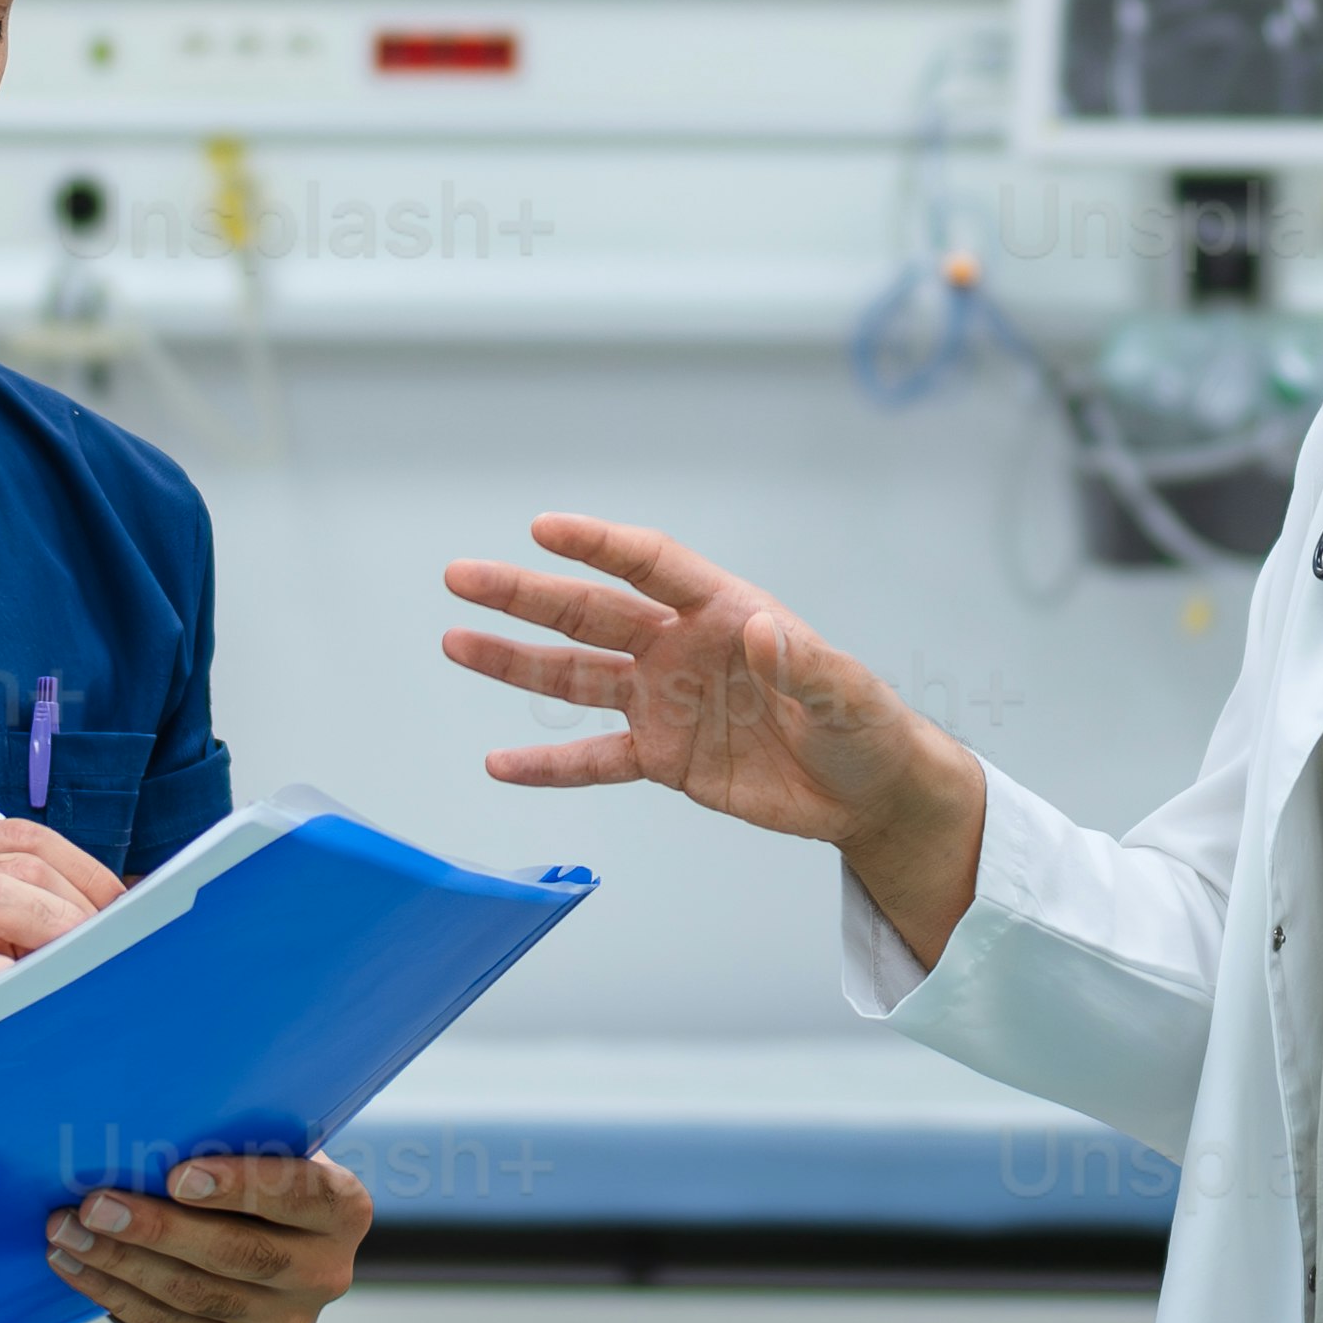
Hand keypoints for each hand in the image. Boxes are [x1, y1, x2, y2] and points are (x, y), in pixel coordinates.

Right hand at [0, 813, 108, 1077]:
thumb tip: (100, 914)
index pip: (13, 834)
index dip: (82, 868)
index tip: (120, 909)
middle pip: (11, 861)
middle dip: (77, 904)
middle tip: (112, 950)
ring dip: (49, 931)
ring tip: (76, 971)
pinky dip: (0, 985)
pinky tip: (18, 1005)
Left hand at [51, 1145, 372, 1322]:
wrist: (268, 1237)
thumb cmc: (252, 1171)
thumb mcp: (264, 1144)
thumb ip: (232, 1137)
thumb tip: (146, 1128)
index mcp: (344, 1208)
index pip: (299, 1195)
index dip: (239, 1187)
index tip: (175, 1175)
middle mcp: (327, 1273)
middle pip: (238, 1255)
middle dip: (156, 1230)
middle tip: (93, 1206)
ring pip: (196, 1297)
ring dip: (120, 1264)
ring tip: (65, 1234)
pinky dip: (117, 1299)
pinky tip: (78, 1268)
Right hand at [440, 516, 983, 907]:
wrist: (867, 792)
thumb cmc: (866, 726)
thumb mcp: (847, 694)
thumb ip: (802, 664)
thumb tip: (761, 630)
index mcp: (726, 613)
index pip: (651, 566)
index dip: (599, 546)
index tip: (543, 529)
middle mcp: (682, 648)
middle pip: (591, 613)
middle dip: (525, 594)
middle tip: (462, 577)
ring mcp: (665, 701)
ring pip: (576, 678)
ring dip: (514, 662)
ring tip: (455, 643)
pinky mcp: (663, 758)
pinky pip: (594, 758)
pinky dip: (548, 764)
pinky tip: (500, 764)